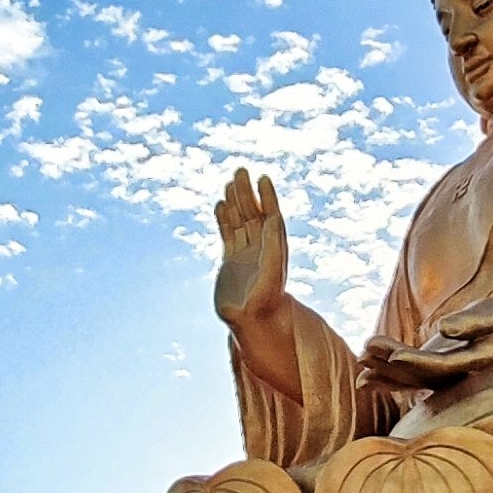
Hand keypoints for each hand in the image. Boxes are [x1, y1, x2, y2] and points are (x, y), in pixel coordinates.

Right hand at [212, 168, 289, 326]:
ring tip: (230, 182)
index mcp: (273, 248)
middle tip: (241, 170)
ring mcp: (245, 253)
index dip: (267, 197)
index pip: (270, 215)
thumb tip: (272, 221)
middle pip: (253, 214)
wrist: (253, 322)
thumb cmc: (265, 303)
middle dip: (247, 193)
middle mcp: (260, 248)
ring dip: (235, 202)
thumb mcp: (270, 276)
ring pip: (239, 221)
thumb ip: (271, 250)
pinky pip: (228, 234)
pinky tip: (219, 205)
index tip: (263, 178)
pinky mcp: (232, 261)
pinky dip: (223, 220)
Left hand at [367, 297, 492, 383]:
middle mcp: (454, 376)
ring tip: (359, 358)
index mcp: (470, 366)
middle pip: (417, 375)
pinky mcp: (437, 365)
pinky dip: (387, 371)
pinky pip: (409, 372)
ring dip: (382, 369)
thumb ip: (472, 322)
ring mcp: (443, 373)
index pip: (438, 367)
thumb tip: (441, 327)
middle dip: (389, 365)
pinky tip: (365, 367)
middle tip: (365, 352)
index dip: (415, 362)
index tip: (393, 355)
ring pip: (409, 377)